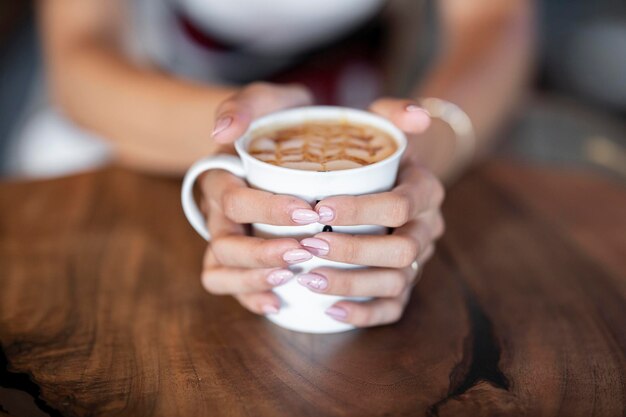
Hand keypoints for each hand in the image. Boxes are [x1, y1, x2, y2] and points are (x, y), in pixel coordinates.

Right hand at [200, 82, 316, 313]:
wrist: (273, 142)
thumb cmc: (274, 123)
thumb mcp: (264, 101)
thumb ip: (245, 104)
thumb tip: (222, 131)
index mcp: (222, 178)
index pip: (235, 199)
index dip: (268, 209)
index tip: (309, 211)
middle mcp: (217, 214)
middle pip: (225, 243)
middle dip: (262, 252)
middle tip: (305, 250)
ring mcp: (225, 238)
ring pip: (219, 271)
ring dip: (252, 279)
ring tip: (289, 278)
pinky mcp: (238, 258)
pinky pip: (230, 285)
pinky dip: (249, 297)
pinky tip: (278, 304)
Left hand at [295, 98, 444, 326]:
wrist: (390, 179)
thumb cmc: (374, 154)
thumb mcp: (382, 126)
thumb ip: (395, 113)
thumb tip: (417, 115)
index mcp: (425, 190)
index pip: (400, 204)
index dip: (361, 209)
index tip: (319, 207)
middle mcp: (427, 228)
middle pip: (401, 250)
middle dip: (353, 251)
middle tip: (309, 245)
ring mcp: (418, 259)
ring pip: (396, 281)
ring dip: (352, 283)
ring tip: (307, 278)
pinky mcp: (404, 283)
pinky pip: (393, 308)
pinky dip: (364, 313)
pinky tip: (329, 311)